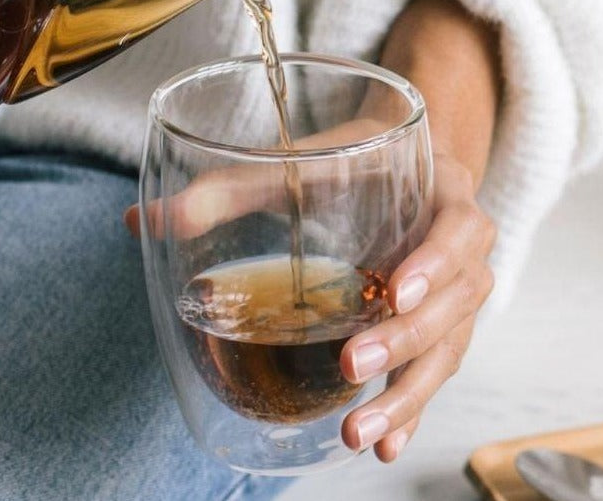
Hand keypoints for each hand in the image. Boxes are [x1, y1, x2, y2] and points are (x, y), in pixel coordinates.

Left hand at [123, 0, 499, 464]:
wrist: (401, 154)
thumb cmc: (350, 155)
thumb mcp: (299, 159)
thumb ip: (227, 187)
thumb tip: (139, 220)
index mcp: (443, 191)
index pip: (458, 228)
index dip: (434, 260)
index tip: (393, 290)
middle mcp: (463, 247)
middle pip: (454, 303)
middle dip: (402, 340)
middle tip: (352, 364)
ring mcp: (457, 292)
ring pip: (448, 350)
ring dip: (406, 393)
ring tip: (359, 432)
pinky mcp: (442, 327)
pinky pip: (436, 373)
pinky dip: (411, 411)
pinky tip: (383, 448)